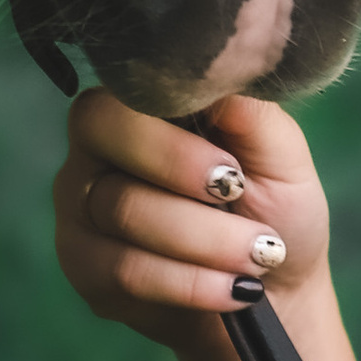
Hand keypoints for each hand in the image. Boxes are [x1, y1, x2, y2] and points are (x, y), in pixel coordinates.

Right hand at [55, 87, 331, 357]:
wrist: (275, 290)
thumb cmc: (275, 206)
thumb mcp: (280, 154)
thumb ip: (249, 109)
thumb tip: (219, 70)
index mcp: (140, 107)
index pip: (121, 95)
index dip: (172, 138)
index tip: (232, 173)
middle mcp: (96, 150)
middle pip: (106, 144)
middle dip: (185, 186)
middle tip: (243, 215)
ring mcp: (80, 209)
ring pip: (124, 212)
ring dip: (204, 242)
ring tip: (256, 257)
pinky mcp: (83, 267)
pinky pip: (124, 271)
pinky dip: (189, 282)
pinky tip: (231, 290)